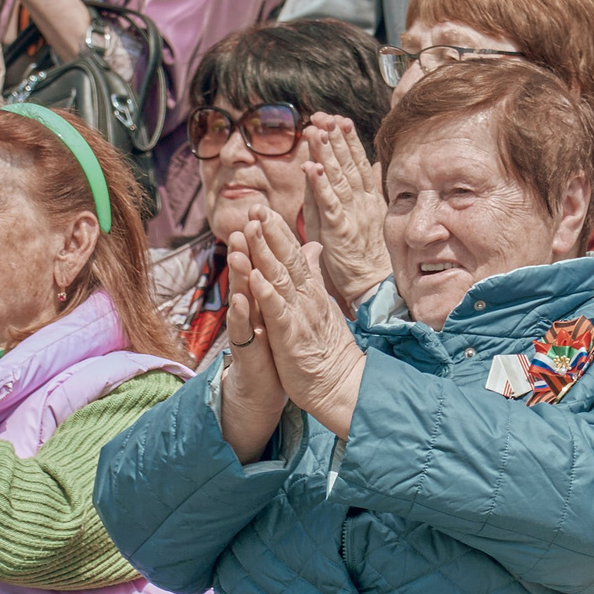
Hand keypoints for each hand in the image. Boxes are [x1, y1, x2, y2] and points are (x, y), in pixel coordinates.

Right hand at [217, 227, 291, 461]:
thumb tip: (308, 248)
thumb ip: (295, 277)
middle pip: (250, 273)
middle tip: (245, 223)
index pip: (265, 262)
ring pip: (242, 296)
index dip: (264, 239)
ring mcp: (248, 329)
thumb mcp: (290, 308)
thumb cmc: (278, 347)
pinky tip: (240, 299)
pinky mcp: (247, 350)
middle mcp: (253, 309)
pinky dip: (242, 314)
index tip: (263, 212)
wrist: (266, 387)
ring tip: (238, 253)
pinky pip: (243, 330)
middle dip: (247, 249)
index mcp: (266, 297)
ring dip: (239, 275)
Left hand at [247, 208, 367, 437]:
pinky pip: (277, 313)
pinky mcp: (291, 338)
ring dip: (265, 254)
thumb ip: (313, 274)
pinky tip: (256, 278)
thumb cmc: (328, 348)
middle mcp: (306, 298)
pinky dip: (267, 295)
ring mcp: (299, 316)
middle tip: (256, 207)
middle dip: (270, 232)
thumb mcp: (321, 305)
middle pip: (286, 259)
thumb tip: (312, 246)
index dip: (277, 231)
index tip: (263, 208)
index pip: (293, 254)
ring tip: (252, 230)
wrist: (341, 385)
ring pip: (280, 279)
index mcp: (310, 291)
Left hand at [300, 115, 388, 308]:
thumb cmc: (367, 252)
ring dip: (327, 153)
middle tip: (325, 116)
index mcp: (368, 198)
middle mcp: (362, 202)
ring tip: (316, 130)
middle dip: (336, 138)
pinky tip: (312, 167)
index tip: (338, 119)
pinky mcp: (340, 231)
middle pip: (348, 164)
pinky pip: (328, 205)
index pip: (357, 162)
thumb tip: (374, 161)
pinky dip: (320, 186)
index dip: (348, 140)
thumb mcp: (368, 215)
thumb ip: (367, 187)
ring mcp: (351, 215)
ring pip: (338, 179)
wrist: (373, 284)